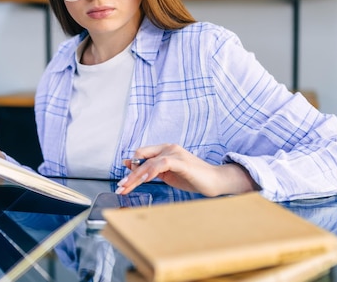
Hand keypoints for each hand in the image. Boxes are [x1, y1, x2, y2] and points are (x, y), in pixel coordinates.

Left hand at [115, 144, 259, 196]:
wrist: (215, 181)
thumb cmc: (193, 178)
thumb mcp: (168, 175)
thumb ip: (152, 170)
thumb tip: (132, 167)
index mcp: (165, 150)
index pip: (142, 154)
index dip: (131, 166)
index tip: (122, 182)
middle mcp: (169, 148)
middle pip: (142, 157)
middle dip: (130, 174)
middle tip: (121, 188)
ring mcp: (175, 153)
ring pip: (149, 162)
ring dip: (136, 176)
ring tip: (127, 187)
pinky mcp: (181, 162)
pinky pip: (162, 163)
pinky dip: (151, 171)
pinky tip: (144, 180)